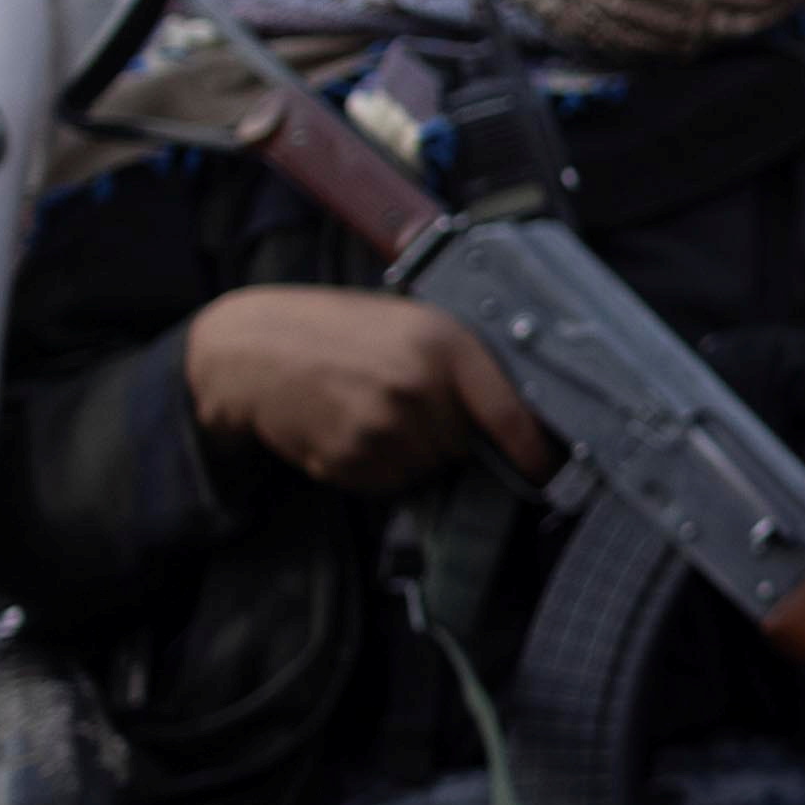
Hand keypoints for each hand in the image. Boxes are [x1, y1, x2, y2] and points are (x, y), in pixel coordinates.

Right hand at [181, 285, 553, 495]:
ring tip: (371, 409)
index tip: (549, 473)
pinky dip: (375, 465)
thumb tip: (522, 418)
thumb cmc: (342, 331)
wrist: (255, 348)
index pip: (511, 414)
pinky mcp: (350, 458)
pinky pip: (388, 481)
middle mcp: (419, 386)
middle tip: (406, 403)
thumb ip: (462, 364)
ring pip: (427, 467)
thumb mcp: (411, 323)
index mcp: (445, 344)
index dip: (537, 452)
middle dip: (448, 436)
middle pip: (465, 446)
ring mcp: (382, 425)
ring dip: (410, 452)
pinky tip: (348, 426)